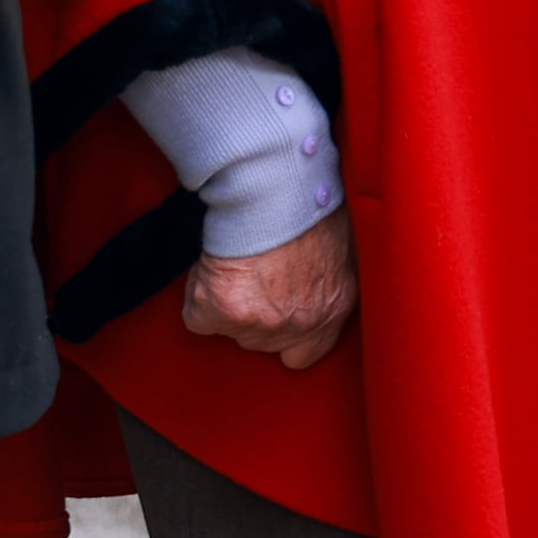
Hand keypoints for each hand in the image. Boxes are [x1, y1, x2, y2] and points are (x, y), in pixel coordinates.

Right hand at [183, 208, 357, 370]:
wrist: (276, 184)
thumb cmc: (311, 196)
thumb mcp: (339, 239)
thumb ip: (329, 272)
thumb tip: (317, 273)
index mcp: (334, 306)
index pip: (306, 353)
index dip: (286, 335)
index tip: (274, 310)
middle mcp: (301, 324)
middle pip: (263, 342)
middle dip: (254, 315)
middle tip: (251, 277)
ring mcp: (262, 323)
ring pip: (231, 330)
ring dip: (226, 302)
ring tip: (235, 259)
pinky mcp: (223, 313)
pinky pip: (198, 317)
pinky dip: (198, 293)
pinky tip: (212, 264)